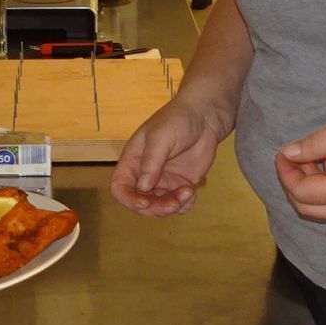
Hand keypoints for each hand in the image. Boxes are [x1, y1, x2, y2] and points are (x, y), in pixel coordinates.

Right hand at [111, 96, 230, 214]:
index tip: (144, 202)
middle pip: (140, 202)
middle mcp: (145, 174)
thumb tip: (143, 187)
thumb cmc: (177, 119)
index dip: (128, 199)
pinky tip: (192, 191)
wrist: (205, 116)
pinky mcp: (181, 184)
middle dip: (155, 208)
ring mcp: (164, 181)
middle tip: (173, 203)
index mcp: (133, 161)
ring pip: (160, 207)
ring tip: (188, 192)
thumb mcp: (161, 137)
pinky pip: (179, 205)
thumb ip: (151, 162)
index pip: (120, 187)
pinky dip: (185, 205)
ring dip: (172, 207)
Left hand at [274, 111, 325, 220]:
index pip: (301, 192)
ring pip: (325, 209)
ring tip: (322, 155)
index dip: (286, 173)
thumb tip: (289, 154)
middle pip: (308, 208)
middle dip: (295, 183)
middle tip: (297, 157)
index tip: (283, 152)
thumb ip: (315, 144)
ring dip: (314, 187)